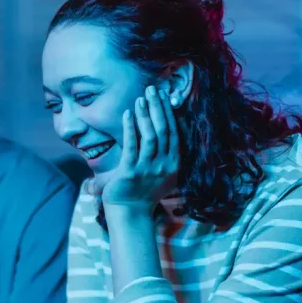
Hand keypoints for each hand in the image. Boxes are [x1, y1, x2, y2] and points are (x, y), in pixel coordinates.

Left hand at [86, 86, 179, 209]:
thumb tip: (162, 130)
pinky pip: (131, 145)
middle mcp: (164, 165)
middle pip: (164, 130)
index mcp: (174, 163)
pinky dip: (130, 128)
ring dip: (145, 115)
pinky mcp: (131, 172)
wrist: (130, 213)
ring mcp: (148, 169)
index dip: (168, 112)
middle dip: (158, 107)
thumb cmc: (143, 191)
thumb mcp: (161, 173)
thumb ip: (163, 154)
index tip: (163, 95)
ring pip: (150, 136)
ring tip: (140, 98)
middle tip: (152, 89)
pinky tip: (127, 114)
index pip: (174, 132)